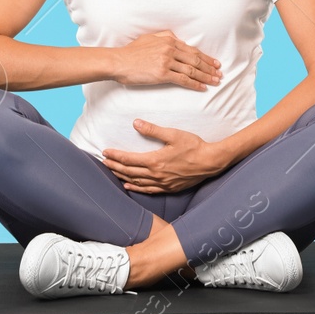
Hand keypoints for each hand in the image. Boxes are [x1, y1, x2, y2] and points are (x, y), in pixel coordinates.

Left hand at [102, 120, 228, 193]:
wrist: (210, 162)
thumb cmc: (194, 146)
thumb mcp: (174, 134)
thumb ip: (153, 130)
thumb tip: (136, 123)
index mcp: (155, 161)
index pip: (129, 159)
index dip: (115, 156)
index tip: (105, 152)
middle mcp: (156, 174)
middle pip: (129, 171)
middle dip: (115, 166)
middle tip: (103, 162)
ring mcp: (162, 183)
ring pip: (137, 181)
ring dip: (122, 176)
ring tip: (112, 171)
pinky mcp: (169, 188)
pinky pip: (148, 190)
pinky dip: (136, 188)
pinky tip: (129, 185)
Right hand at [113, 30, 221, 90]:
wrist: (118, 61)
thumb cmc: (132, 52)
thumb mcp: (149, 38)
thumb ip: (165, 36)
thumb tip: (177, 38)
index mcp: (169, 41)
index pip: (192, 50)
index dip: (206, 57)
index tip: (215, 63)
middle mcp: (170, 49)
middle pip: (195, 59)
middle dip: (209, 68)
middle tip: (219, 74)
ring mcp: (166, 61)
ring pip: (191, 70)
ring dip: (205, 76)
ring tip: (215, 82)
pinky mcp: (162, 74)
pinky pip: (182, 79)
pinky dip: (194, 84)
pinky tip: (202, 87)